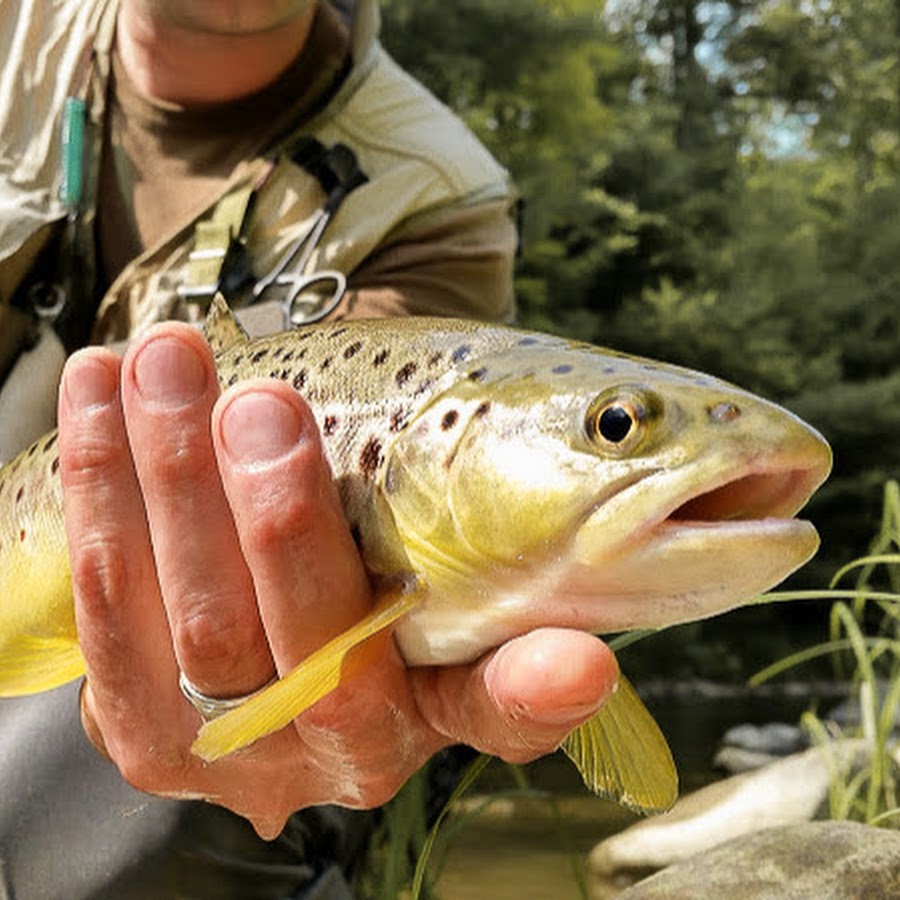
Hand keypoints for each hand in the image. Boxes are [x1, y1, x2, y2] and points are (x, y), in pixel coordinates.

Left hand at [57, 322, 617, 838]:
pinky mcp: (137, 725)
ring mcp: (232, 751)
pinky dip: (99, 492)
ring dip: (167, 482)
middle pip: (315, 657)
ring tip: (161, 365)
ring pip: (196, 626)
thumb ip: (471, 527)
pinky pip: (103, 614)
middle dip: (280, 524)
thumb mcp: (430, 546)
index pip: (495, 709)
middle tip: (261, 407)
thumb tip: (573, 482)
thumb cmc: (364, 556)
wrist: (266, 595)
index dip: (531, 694)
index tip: (574, 663)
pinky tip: (97, 398)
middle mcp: (343, 750)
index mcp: (436, 708)